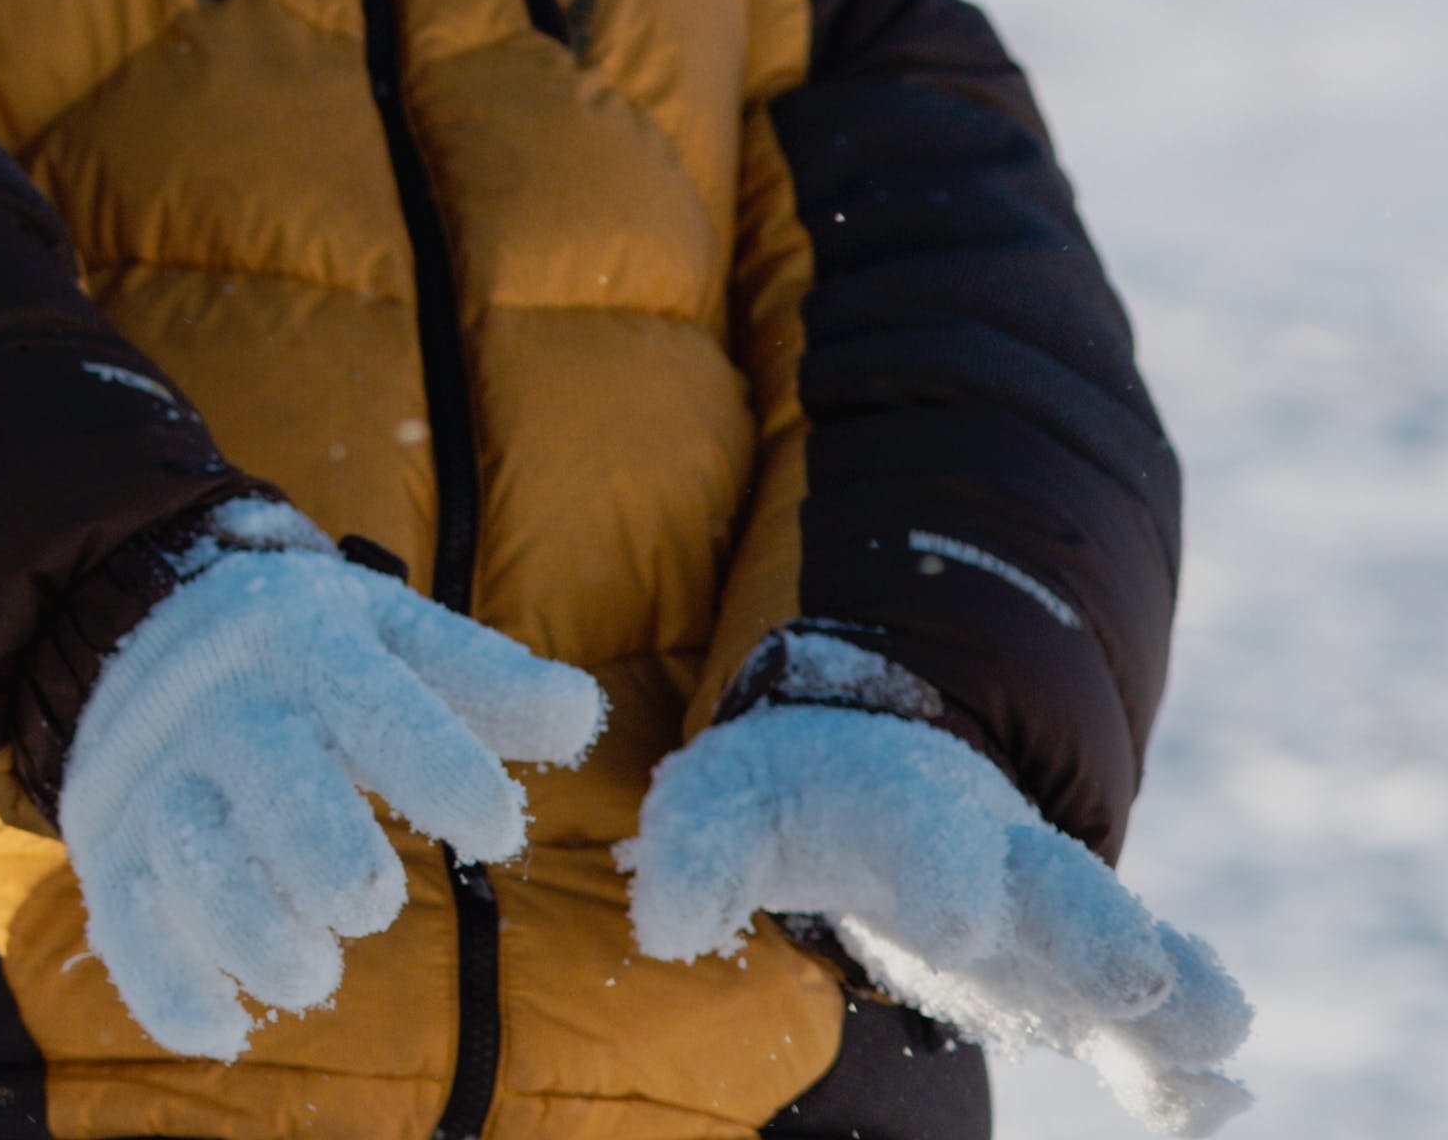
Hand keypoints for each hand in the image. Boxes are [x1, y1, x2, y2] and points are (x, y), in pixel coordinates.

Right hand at [58, 501, 605, 1059]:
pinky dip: (166, 984)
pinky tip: (225, 1030)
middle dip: (319, 848)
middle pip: (263, 775)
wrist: (130, 616)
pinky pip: (125, 921)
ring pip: (187, 853)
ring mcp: (157, 779)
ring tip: (313, 973)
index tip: (497, 825)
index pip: (372, 702)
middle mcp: (224, 712)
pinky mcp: (111, 843)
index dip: (438, 765)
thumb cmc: (303, 649)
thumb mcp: (388, 633)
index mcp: (305, 650)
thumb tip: (578, 714)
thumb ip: (482, 681)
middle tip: (369, 900)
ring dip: (249, 929)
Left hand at [628, 682, 1252, 1135]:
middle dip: (1100, 934)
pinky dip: (1172, 1060)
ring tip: (1217, 1040)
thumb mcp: (726, 802)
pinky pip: (1135, 1023)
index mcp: (910, 811)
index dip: (945, 880)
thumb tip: (663, 921)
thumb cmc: (795, 795)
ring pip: (1128, 953)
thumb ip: (695, 853)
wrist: (886, 781)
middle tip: (1137, 983)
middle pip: (1062, 890)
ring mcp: (1049, 924)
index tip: (955, 928)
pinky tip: (1213, 1098)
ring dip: (1174, 996)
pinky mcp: (1071, 984)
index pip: (931, 840)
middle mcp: (1003, 861)